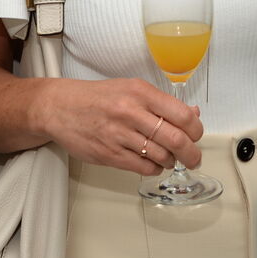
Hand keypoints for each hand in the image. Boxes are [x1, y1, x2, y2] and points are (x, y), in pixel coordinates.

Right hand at [31, 77, 202, 174]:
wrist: (60, 107)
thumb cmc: (97, 98)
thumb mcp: (131, 89)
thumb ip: (162, 103)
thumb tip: (193, 114)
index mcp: (140, 92)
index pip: (182, 114)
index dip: (196, 130)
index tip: (196, 135)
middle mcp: (131, 112)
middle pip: (176, 139)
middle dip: (191, 153)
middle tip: (194, 158)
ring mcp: (119, 134)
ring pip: (161, 156)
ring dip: (171, 161)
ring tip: (168, 158)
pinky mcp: (109, 154)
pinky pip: (143, 167)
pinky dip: (154, 168)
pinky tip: (152, 162)